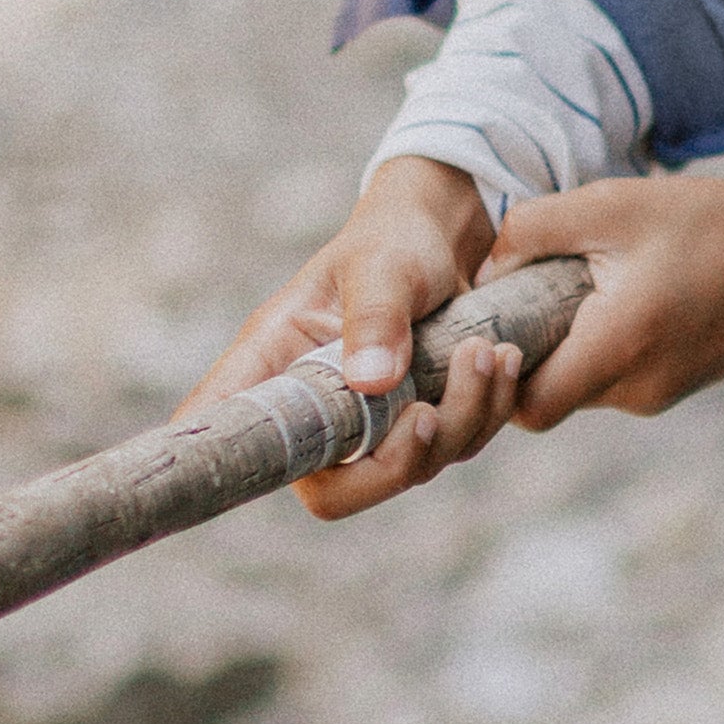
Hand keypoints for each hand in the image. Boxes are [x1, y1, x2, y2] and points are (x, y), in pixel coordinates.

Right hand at [174, 156, 523, 517]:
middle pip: (334, 492)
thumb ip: (374, 316)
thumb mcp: (381, 263)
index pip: (222, 434)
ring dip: (461, 419)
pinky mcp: (420, 422)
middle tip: (431, 412)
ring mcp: (369, 425)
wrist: (446, 230)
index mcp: (273, 364)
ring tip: (486, 351)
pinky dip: (486, 410)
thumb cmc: (393, 237)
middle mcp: (315, 410)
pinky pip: (457, 445)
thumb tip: (370, 383)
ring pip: (411, 470)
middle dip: (397, 462)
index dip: (221, 470)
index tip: (250, 472)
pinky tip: (503, 358)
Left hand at [483, 175, 723, 429]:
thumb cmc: (707, 224)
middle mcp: (636, 388)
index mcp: (617, 348)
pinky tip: (622, 290)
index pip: (526, 405)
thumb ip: (535, 228)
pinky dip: (606, 342)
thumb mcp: (614, 205)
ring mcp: (660, 393)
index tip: (498, 320)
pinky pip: (620, 375)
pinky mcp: (679, 383)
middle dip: (534, 348)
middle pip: (553, 394)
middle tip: (533, 287)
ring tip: (585, 278)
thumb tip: (486, 266)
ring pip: (586, 384)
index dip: (498, 371)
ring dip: (572, 341)